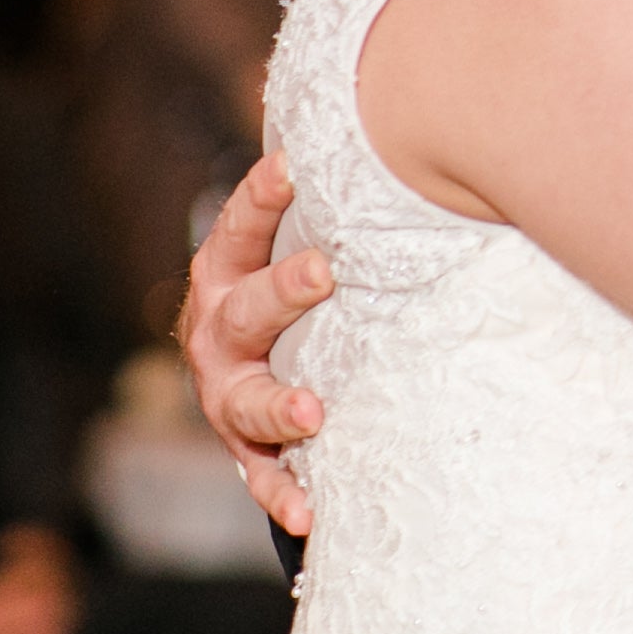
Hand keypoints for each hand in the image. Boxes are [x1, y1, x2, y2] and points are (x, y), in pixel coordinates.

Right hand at [182, 153, 332, 536]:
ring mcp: (227, 393)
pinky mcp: (245, 448)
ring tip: (313, 412)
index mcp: (226, 272)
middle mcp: (218, 331)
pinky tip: (308, 511)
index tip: (293, 167)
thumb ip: (339, 205)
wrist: (260, 371)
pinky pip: (260, 474)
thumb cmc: (300, 289)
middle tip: (324, 271)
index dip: (260, 197)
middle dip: (282, 290)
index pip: (237, 229)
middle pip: (245, 309)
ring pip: (245, 399)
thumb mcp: (301, 242)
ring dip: (278, 404)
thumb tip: (415, 122)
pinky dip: (283, 492)